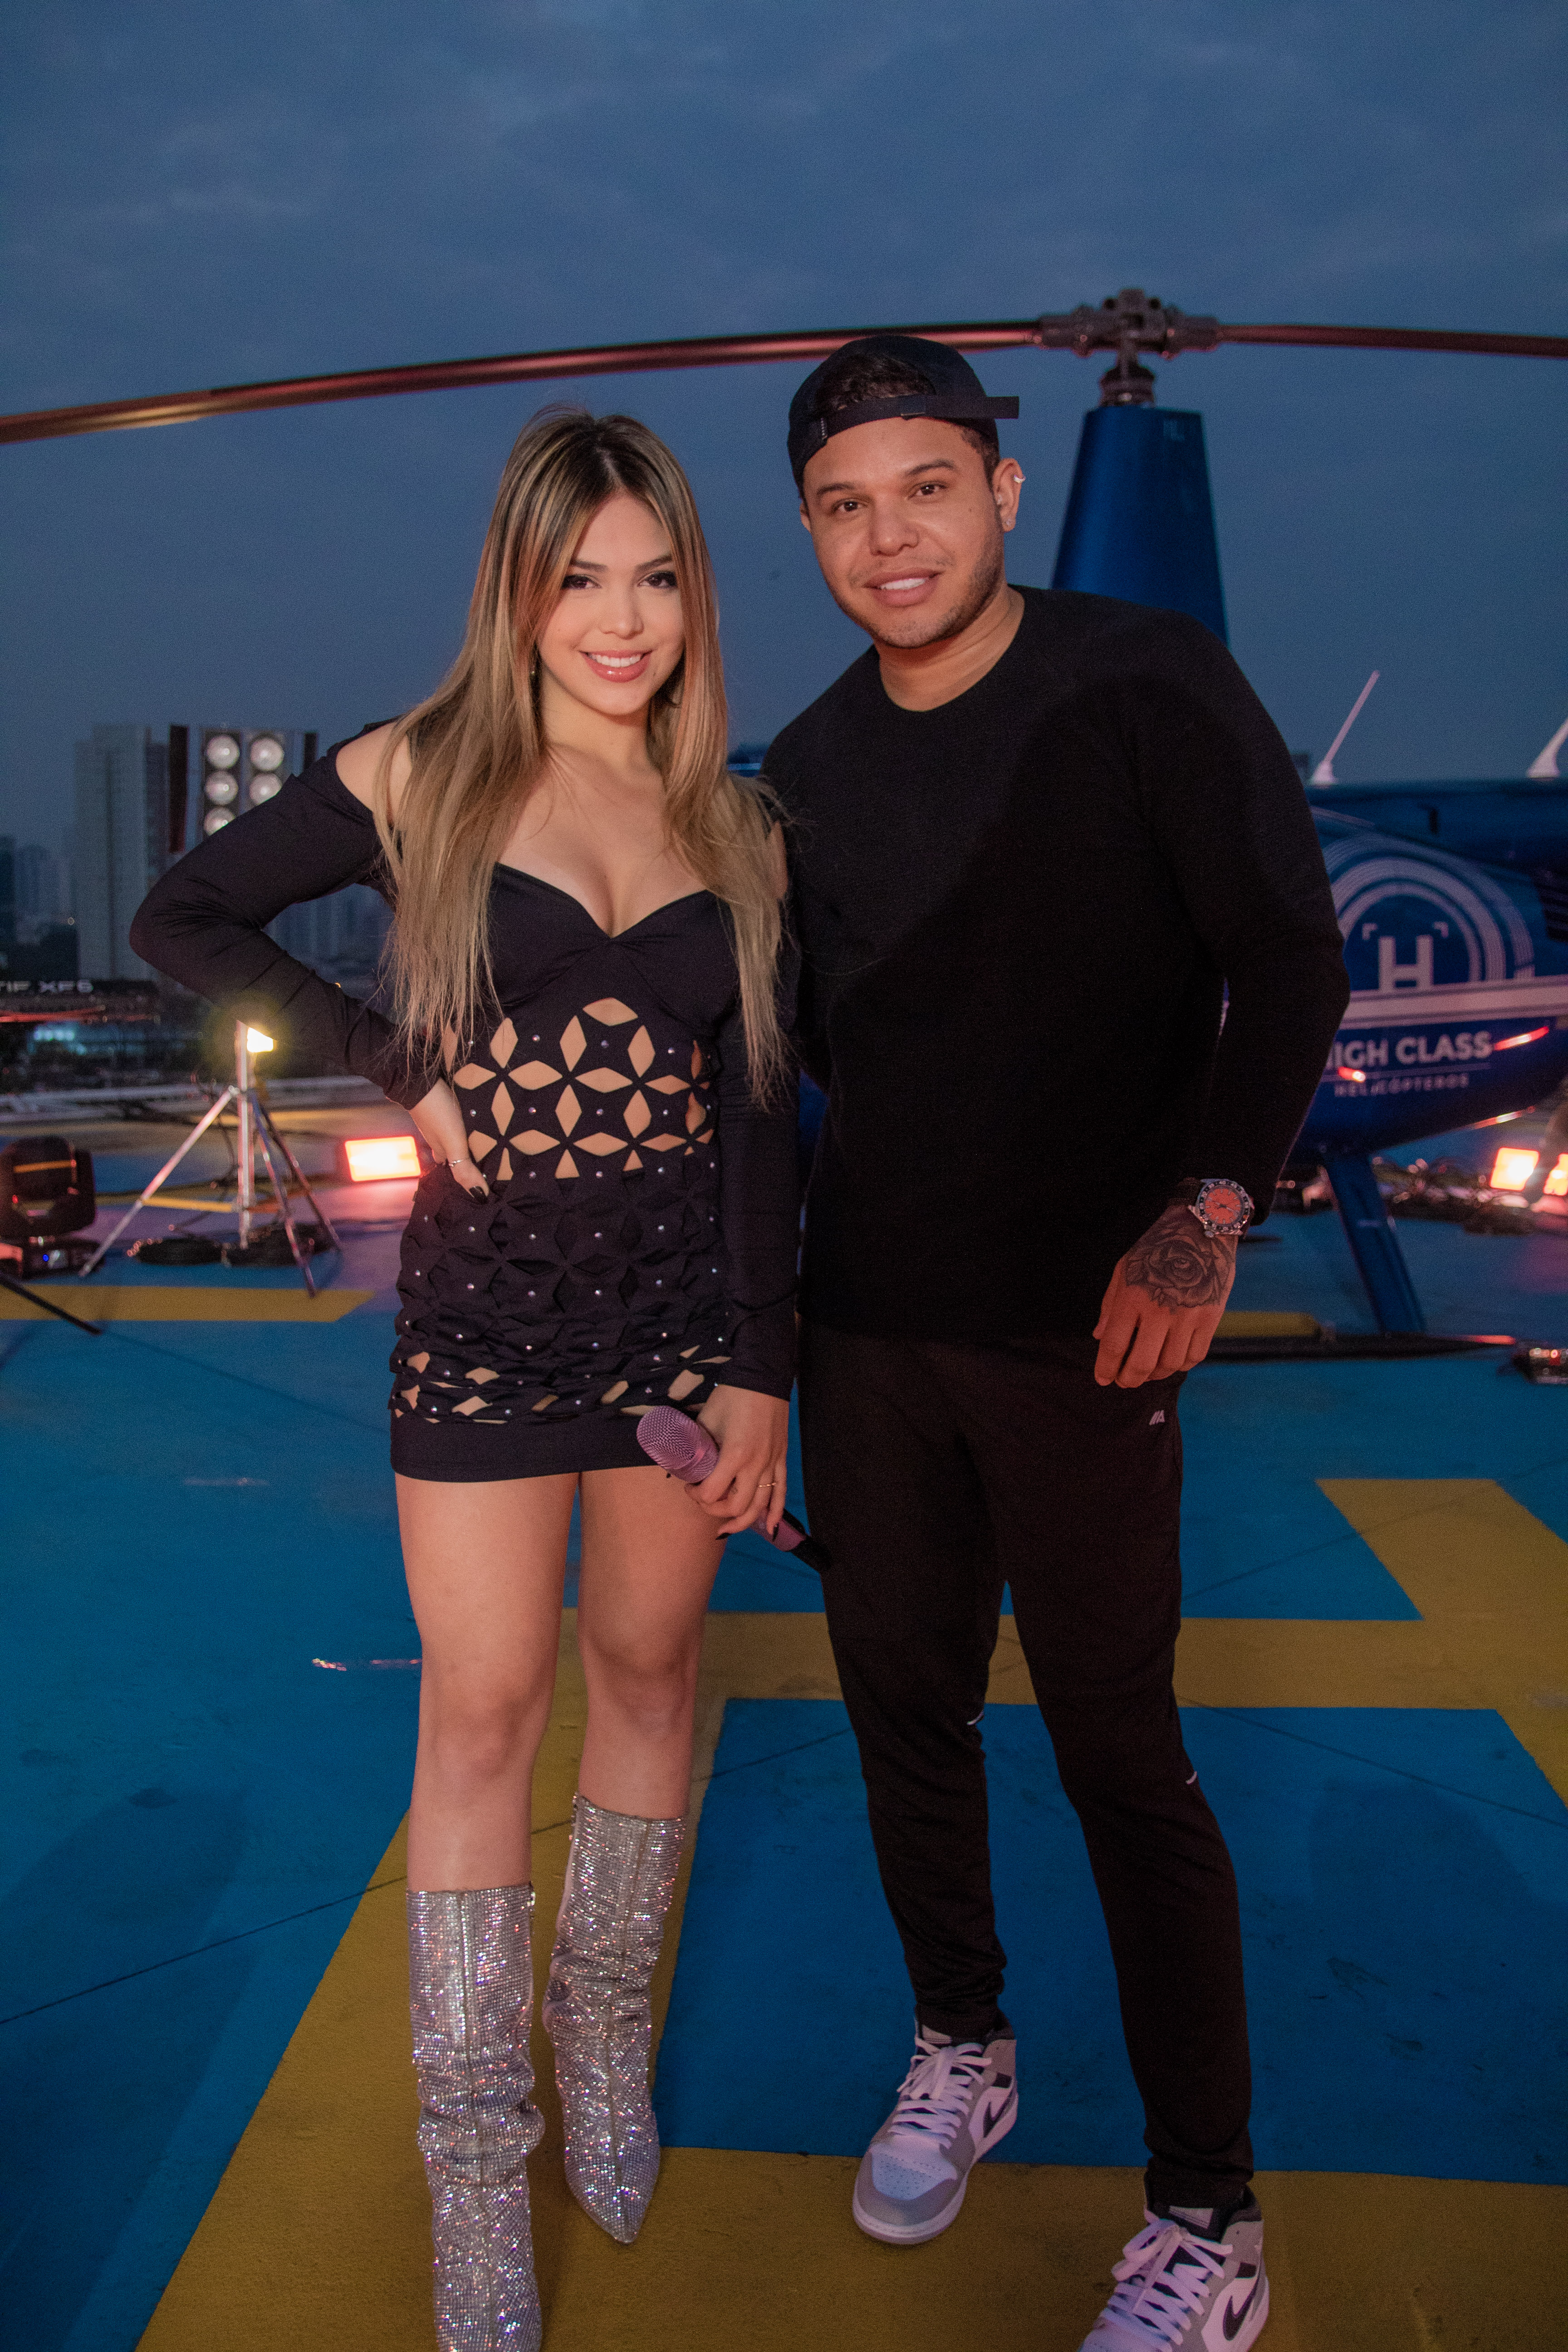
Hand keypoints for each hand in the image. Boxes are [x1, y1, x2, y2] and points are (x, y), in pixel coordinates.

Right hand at [409, 1080, 488, 1198]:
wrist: (418, 1077)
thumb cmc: (436, 1111)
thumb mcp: (453, 1143)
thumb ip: (463, 1168)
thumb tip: (479, 1196)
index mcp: (440, 1148)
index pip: (451, 1168)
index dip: (462, 1177)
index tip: (474, 1184)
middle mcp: (438, 1135)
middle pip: (450, 1152)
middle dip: (462, 1160)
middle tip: (478, 1165)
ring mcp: (438, 1119)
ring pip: (452, 1135)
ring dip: (463, 1141)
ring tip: (481, 1144)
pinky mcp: (442, 1102)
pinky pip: (454, 1117)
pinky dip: (462, 1123)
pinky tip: (470, 1118)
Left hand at [690, 1384, 790, 1537]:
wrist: (762, 1378)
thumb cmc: (732, 1396)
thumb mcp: (707, 1421)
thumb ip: (696, 1446)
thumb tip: (684, 1464)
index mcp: (735, 1455)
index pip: (712, 1493)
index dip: (696, 1496)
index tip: (689, 1486)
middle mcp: (756, 1465)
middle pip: (737, 1506)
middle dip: (716, 1511)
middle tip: (704, 1501)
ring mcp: (772, 1463)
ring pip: (760, 1506)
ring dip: (743, 1522)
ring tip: (727, 1527)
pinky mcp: (781, 1459)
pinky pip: (781, 1492)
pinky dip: (775, 1512)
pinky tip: (768, 1528)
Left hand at [1093, 1203, 1236, 1386]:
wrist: (1200, 1229)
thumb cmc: (1156, 1248)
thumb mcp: (1123, 1269)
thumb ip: (1109, 1305)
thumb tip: (1099, 1337)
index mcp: (1132, 1298)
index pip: (1114, 1345)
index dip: (1105, 1368)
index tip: (1102, 1379)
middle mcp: (1159, 1310)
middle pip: (1142, 1363)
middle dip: (1129, 1379)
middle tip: (1124, 1381)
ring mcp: (1188, 1316)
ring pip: (1170, 1364)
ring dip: (1155, 1374)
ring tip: (1147, 1372)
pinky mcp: (1211, 1318)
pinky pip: (1195, 1356)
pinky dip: (1181, 1365)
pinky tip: (1171, 1361)